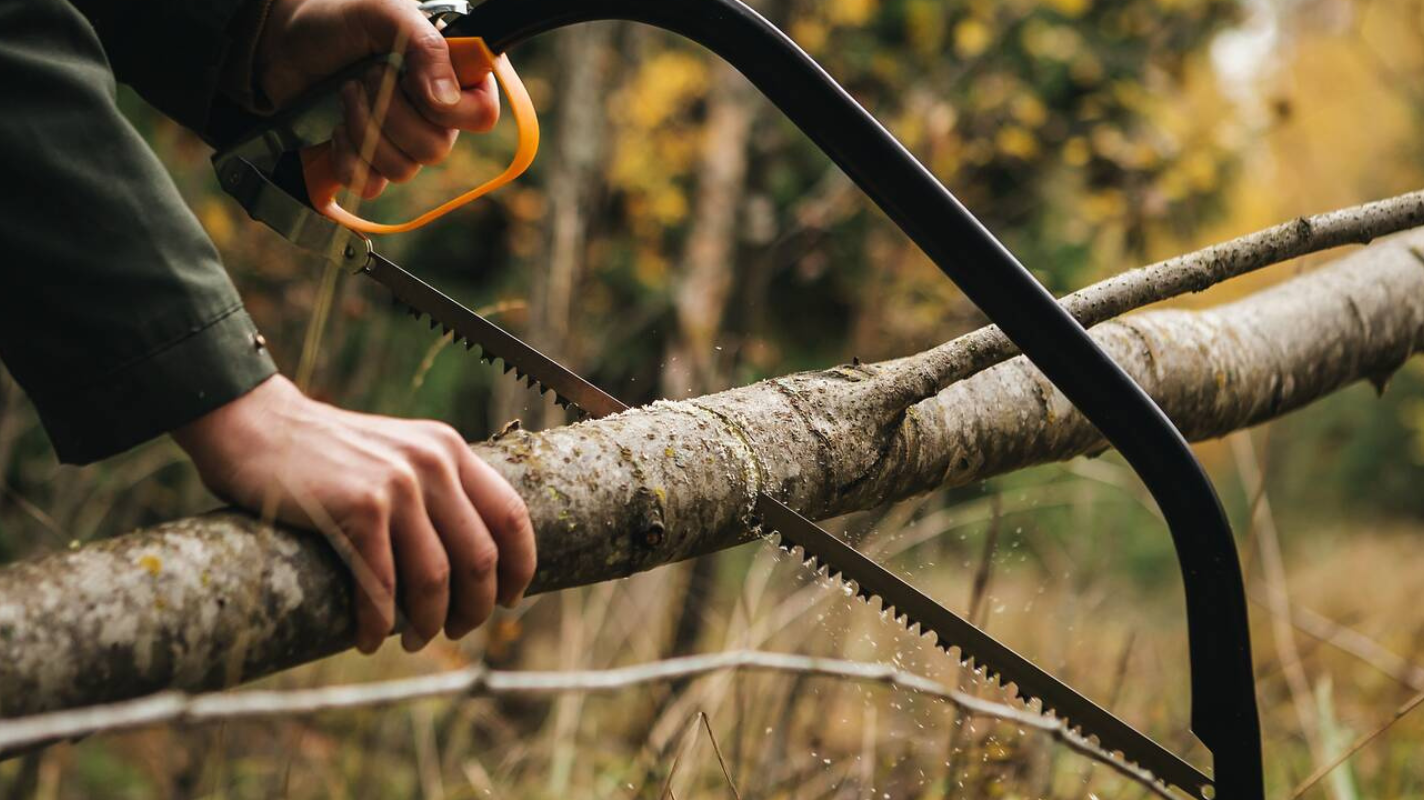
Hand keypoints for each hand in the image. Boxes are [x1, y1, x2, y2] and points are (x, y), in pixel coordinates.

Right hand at [174, 375, 535, 653]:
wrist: (259, 426)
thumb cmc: (327, 454)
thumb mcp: (398, 453)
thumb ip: (435, 489)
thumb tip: (474, 558)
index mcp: (450, 451)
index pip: (512, 515)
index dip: (520, 566)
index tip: (511, 600)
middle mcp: (432, 463)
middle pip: (480, 558)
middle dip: (475, 608)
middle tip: (456, 630)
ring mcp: (396, 485)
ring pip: (436, 579)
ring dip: (428, 624)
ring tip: (415, 640)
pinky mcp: (357, 507)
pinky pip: (381, 584)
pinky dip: (378, 623)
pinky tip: (370, 638)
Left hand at [253, 0, 499, 198]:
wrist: (281, 41)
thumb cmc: (337, 20)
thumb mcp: (384, 12)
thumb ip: (425, 45)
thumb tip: (446, 100)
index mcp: (453, 78)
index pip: (482, 116)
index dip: (449, 110)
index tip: (412, 82)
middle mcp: (436, 116)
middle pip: (437, 148)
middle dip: (390, 113)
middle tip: (366, 76)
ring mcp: (403, 144)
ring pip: (403, 169)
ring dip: (364, 128)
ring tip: (346, 93)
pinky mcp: (369, 163)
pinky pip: (370, 185)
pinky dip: (347, 157)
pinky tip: (336, 128)